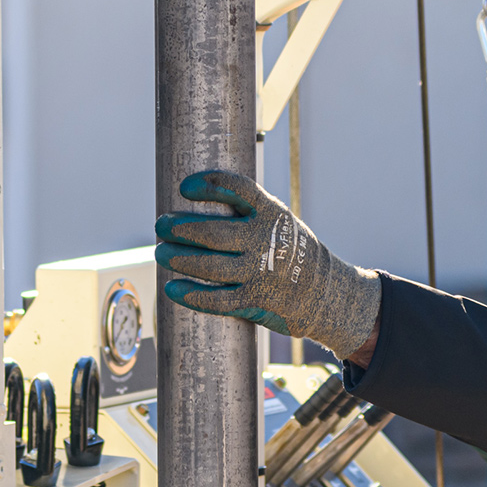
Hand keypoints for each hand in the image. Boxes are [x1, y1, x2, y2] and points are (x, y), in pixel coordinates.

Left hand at [154, 170, 380, 358]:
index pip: (237, 189)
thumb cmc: (291, 250)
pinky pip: (216, 299)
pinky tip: (172, 288)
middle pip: (213, 233)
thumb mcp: (279, 220)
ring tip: (161, 254)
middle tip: (161, 226)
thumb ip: (247, 210)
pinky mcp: (255, 301)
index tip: (184, 188)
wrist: (326, 293)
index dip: (208, 185)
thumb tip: (196, 201)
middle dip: (179, 229)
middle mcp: (265, 240)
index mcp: (272, 213)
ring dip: (179, 259)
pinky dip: (191, 294)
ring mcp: (260, 273)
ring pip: (209, 266)